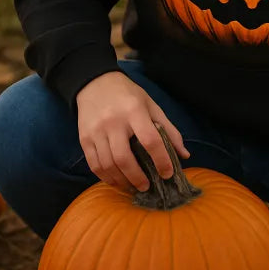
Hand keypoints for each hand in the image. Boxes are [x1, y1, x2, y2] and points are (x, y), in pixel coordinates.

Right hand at [76, 71, 190, 192]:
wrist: (95, 83)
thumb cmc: (128, 95)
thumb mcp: (151, 105)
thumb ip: (168, 129)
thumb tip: (184, 155)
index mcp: (134, 111)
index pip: (150, 140)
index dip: (161, 160)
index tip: (167, 173)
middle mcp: (113, 122)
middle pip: (124, 158)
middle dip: (137, 177)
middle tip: (147, 187)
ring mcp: (96, 131)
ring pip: (108, 165)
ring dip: (122, 181)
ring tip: (133, 187)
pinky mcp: (84, 139)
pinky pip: (94, 165)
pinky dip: (106, 177)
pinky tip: (117, 181)